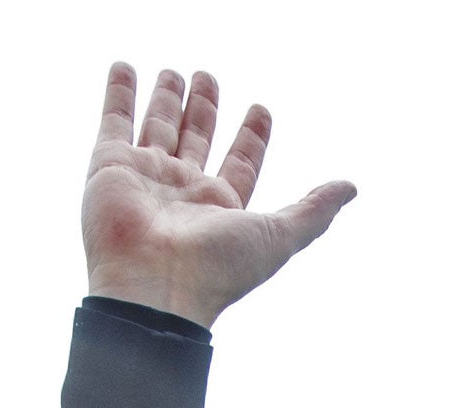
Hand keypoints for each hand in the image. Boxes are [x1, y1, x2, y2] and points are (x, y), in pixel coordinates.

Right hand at [82, 65, 356, 326]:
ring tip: (177, 72)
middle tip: (209, 78)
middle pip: (198, 139)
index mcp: (222, 207)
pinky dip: (119, 93)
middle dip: (206, 109)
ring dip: (169, 99)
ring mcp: (147, 177)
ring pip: (160, 126)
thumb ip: (314, 211)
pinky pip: (114, 120)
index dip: (252, 137)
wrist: (155, 286)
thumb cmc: (217, 268)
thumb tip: (351, 188)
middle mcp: (184, 192)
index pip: (241, 162)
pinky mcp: (110, 166)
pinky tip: (126, 67)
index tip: (261, 109)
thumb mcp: (279, 236)